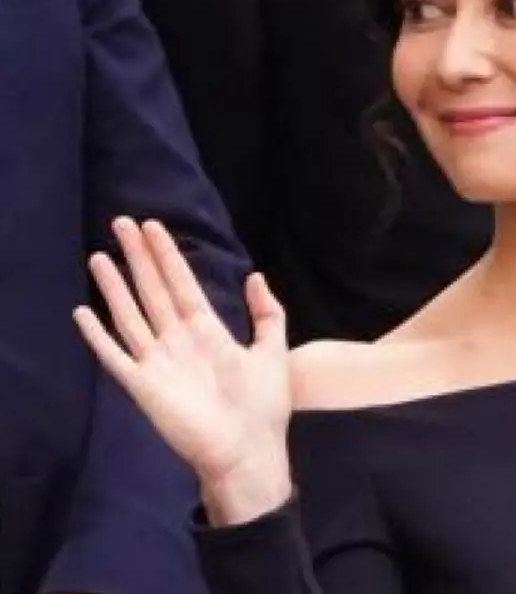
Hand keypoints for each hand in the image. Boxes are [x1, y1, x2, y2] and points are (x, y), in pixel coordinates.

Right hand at [74, 218, 291, 493]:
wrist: (250, 451)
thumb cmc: (264, 407)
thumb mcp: (273, 351)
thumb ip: (267, 313)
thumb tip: (255, 274)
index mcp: (207, 331)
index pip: (181, 284)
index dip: (167, 256)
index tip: (153, 227)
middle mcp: (178, 341)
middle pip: (153, 290)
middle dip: (138, 257)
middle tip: (122, 222)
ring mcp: (159, 362)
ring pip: (131, 315)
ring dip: (115, 287)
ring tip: (100, 256)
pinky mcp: (144, 386)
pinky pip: (116, 356)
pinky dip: (98, 336)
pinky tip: (82, 313)